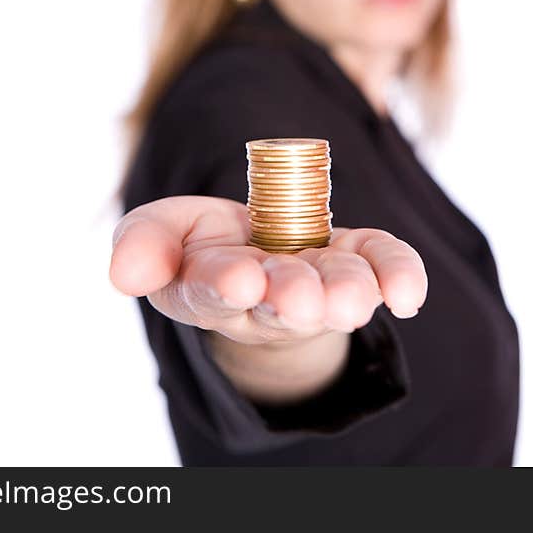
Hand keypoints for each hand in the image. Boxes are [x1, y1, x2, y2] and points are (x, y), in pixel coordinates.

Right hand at [109, 195, 426, 345]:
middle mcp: (267, 296)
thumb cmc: (202, 242)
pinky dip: (398, 276)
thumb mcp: (160, 230)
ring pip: (335, 292)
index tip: (238, 280)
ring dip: (345, 293)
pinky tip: (408, 294)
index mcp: (208, 285)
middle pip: (280, 301)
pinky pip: (383, 268)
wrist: (256, 254)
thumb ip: (144, 244)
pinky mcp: (357, 259)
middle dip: (291, 296)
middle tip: (300, 299)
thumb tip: (125, 274)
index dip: (224, 285)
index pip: (211, 291)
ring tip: (351, 299)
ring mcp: (317, 280)